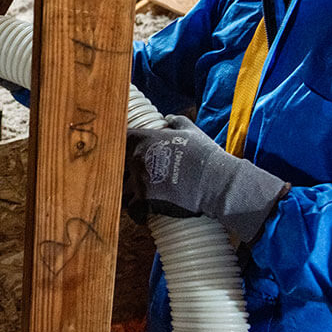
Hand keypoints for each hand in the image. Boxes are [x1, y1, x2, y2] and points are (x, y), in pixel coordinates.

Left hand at [123, 115, 289, 243]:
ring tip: (138, 198)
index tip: (122, 156)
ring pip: (121, 191)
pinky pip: (132, 210)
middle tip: (130, 180)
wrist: (216, 180)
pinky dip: (137, 214)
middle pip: (115, 167)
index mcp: (143, 139)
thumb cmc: (204, 155)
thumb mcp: (191, 132)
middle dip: (121, 174)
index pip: (117, 141)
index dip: (117, 148)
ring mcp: (139, 180)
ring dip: (128, 195)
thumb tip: (168, 117)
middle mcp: (136, 158)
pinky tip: (144, 214)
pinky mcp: (146, 200)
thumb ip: (176, 122)